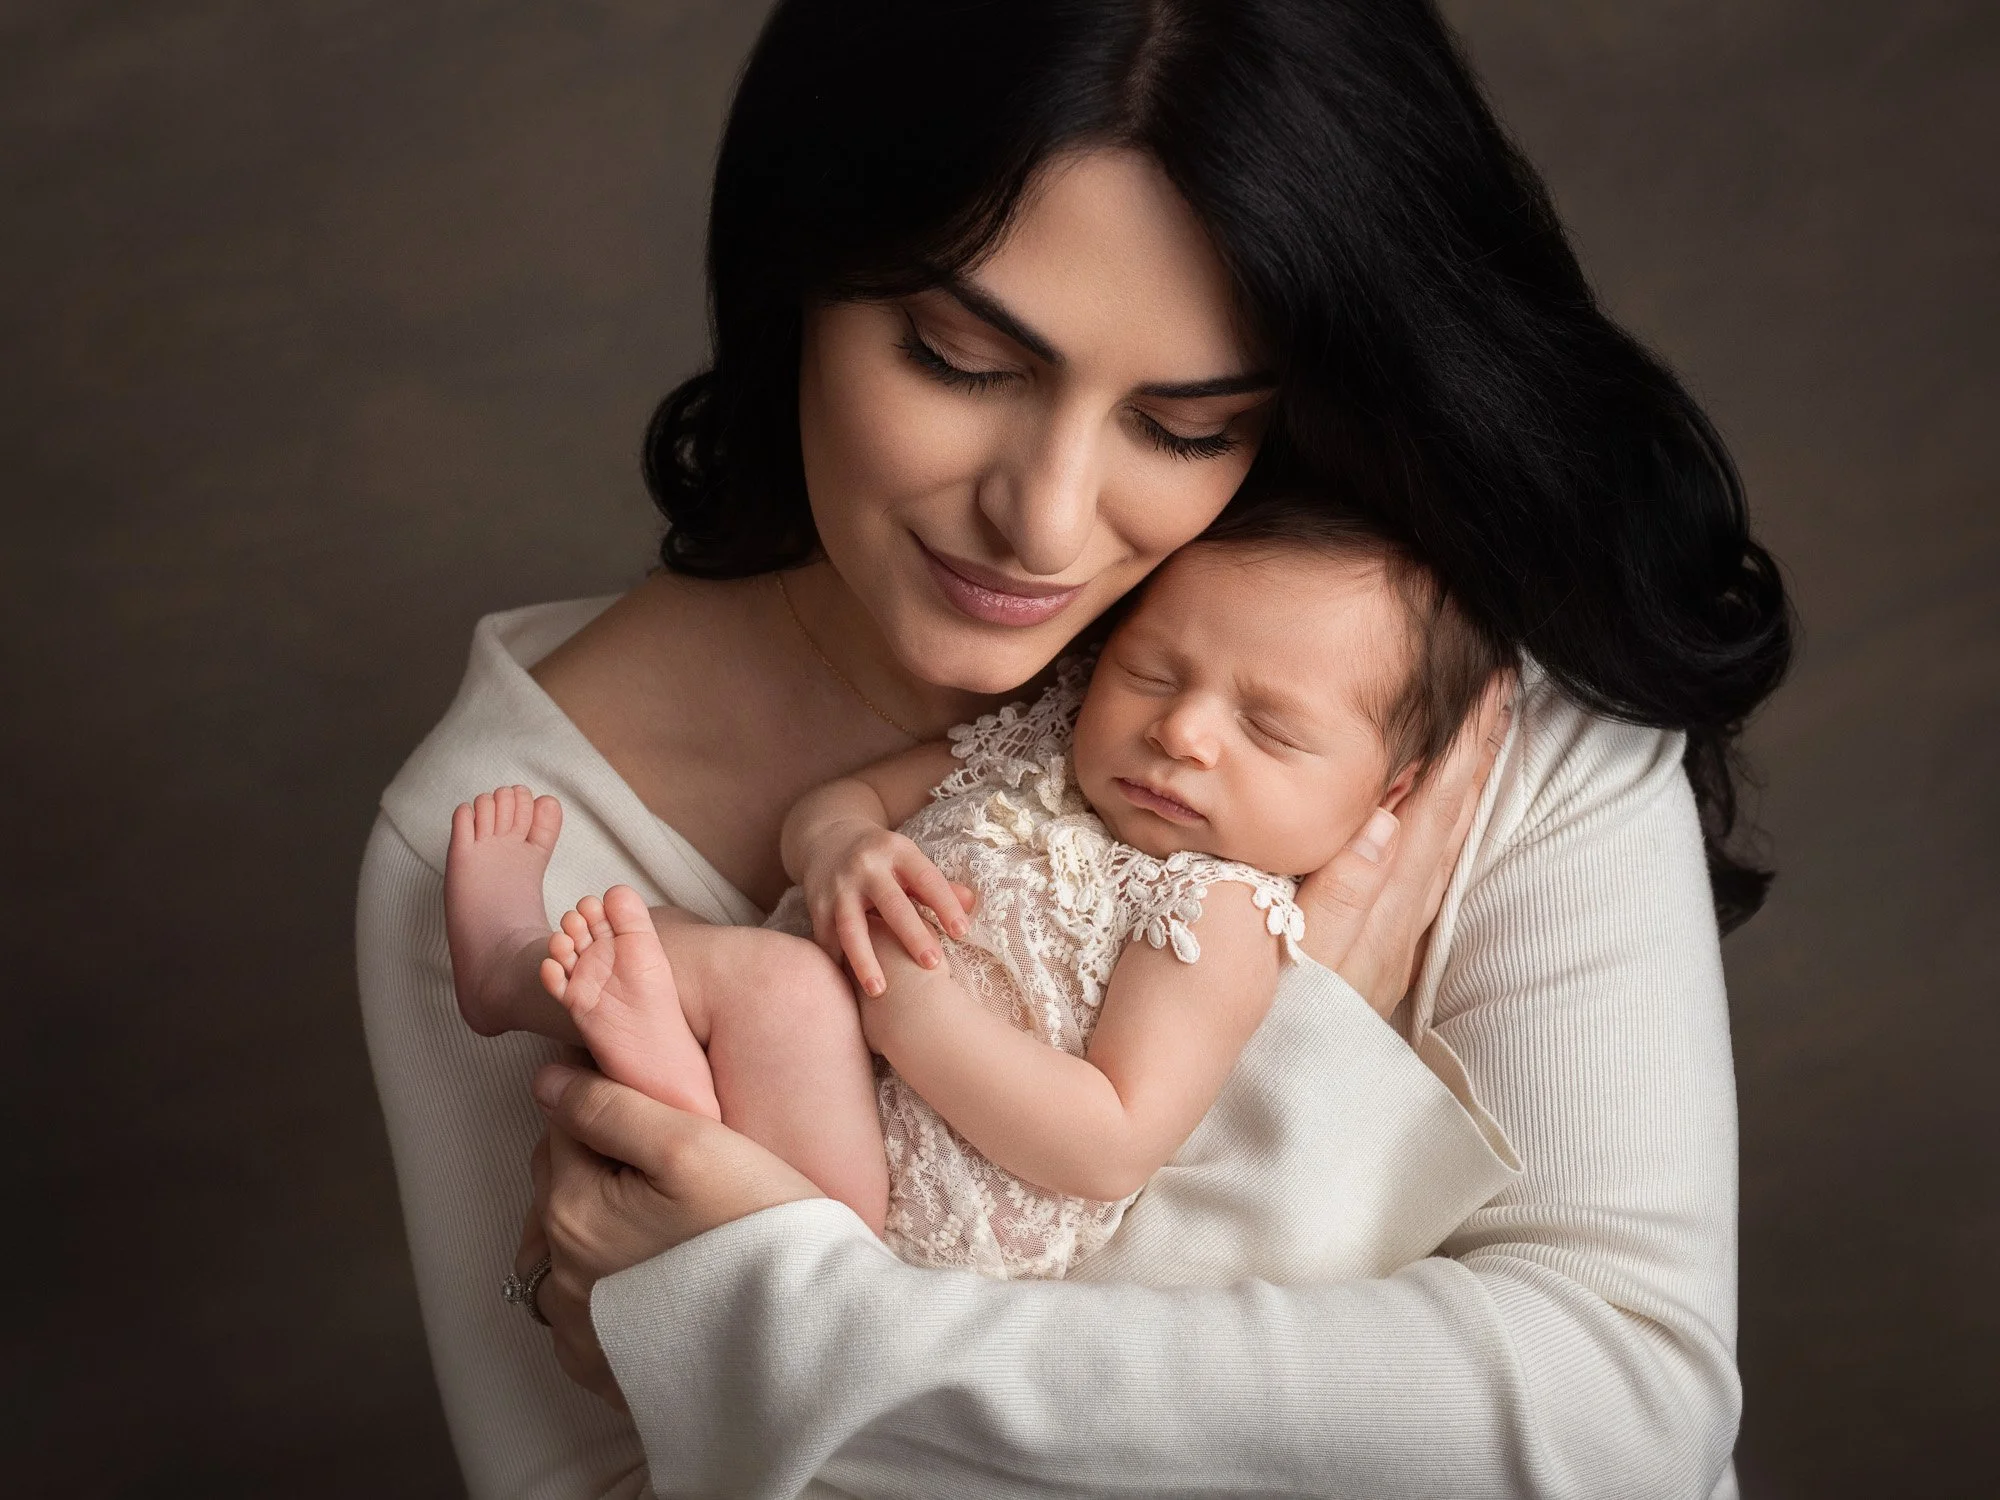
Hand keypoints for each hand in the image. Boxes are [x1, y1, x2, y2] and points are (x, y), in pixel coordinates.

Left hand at [512, 1063, 821, 1406]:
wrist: (803, 1337)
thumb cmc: (756, 1234)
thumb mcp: (691, 1143)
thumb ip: (610, 1106)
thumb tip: (549, 1082)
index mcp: (572, 1210)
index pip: (564, 1128)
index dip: (610, 1107)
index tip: (657, 1111)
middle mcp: (560, 1275)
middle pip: (561, 1189)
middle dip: (599, 1166)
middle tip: (671, 1168)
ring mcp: (579, 1330)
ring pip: (565, 1253)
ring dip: (596, 1230)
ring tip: (662, 1226)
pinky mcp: (603, 1369)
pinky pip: (584, 1313)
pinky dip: (606, 1290)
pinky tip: (655, 1279)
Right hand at [798, 816, 972, 995]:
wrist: (828, 837)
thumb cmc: (882, 858)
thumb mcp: (909, 860)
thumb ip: (938, 885)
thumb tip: (972, 903)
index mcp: (897, 852)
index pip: (927, 879)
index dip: (945, 905)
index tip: (963, 932)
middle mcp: (867, 867)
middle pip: (892, 904)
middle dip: (912, 935)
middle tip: (933, 965)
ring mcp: (838, 886)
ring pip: (851, 927)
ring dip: (865, 961)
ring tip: (879, 991)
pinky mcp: (816, 903)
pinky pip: (826, 938)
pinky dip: (838, 962)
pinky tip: (850, 987)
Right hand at [1294, 672, 1514, 1017]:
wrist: (1280, 1122)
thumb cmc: (1276, 1038)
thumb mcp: (1299, 962)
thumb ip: (1342, 891)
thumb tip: (1386, 819)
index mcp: (1380, 908)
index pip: (1429, 812)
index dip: (1458, 751)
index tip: (1484, 693)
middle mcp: (1399, 922)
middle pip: (1448, 823)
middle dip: (1474, 754)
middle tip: (1498, 689)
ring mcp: (1395, 945)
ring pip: (1442, 850)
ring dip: (1464, 789)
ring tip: (1480, 737)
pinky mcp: (1382, 963)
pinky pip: (1426, 880)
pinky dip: (1440, 837)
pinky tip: (1437, 824)